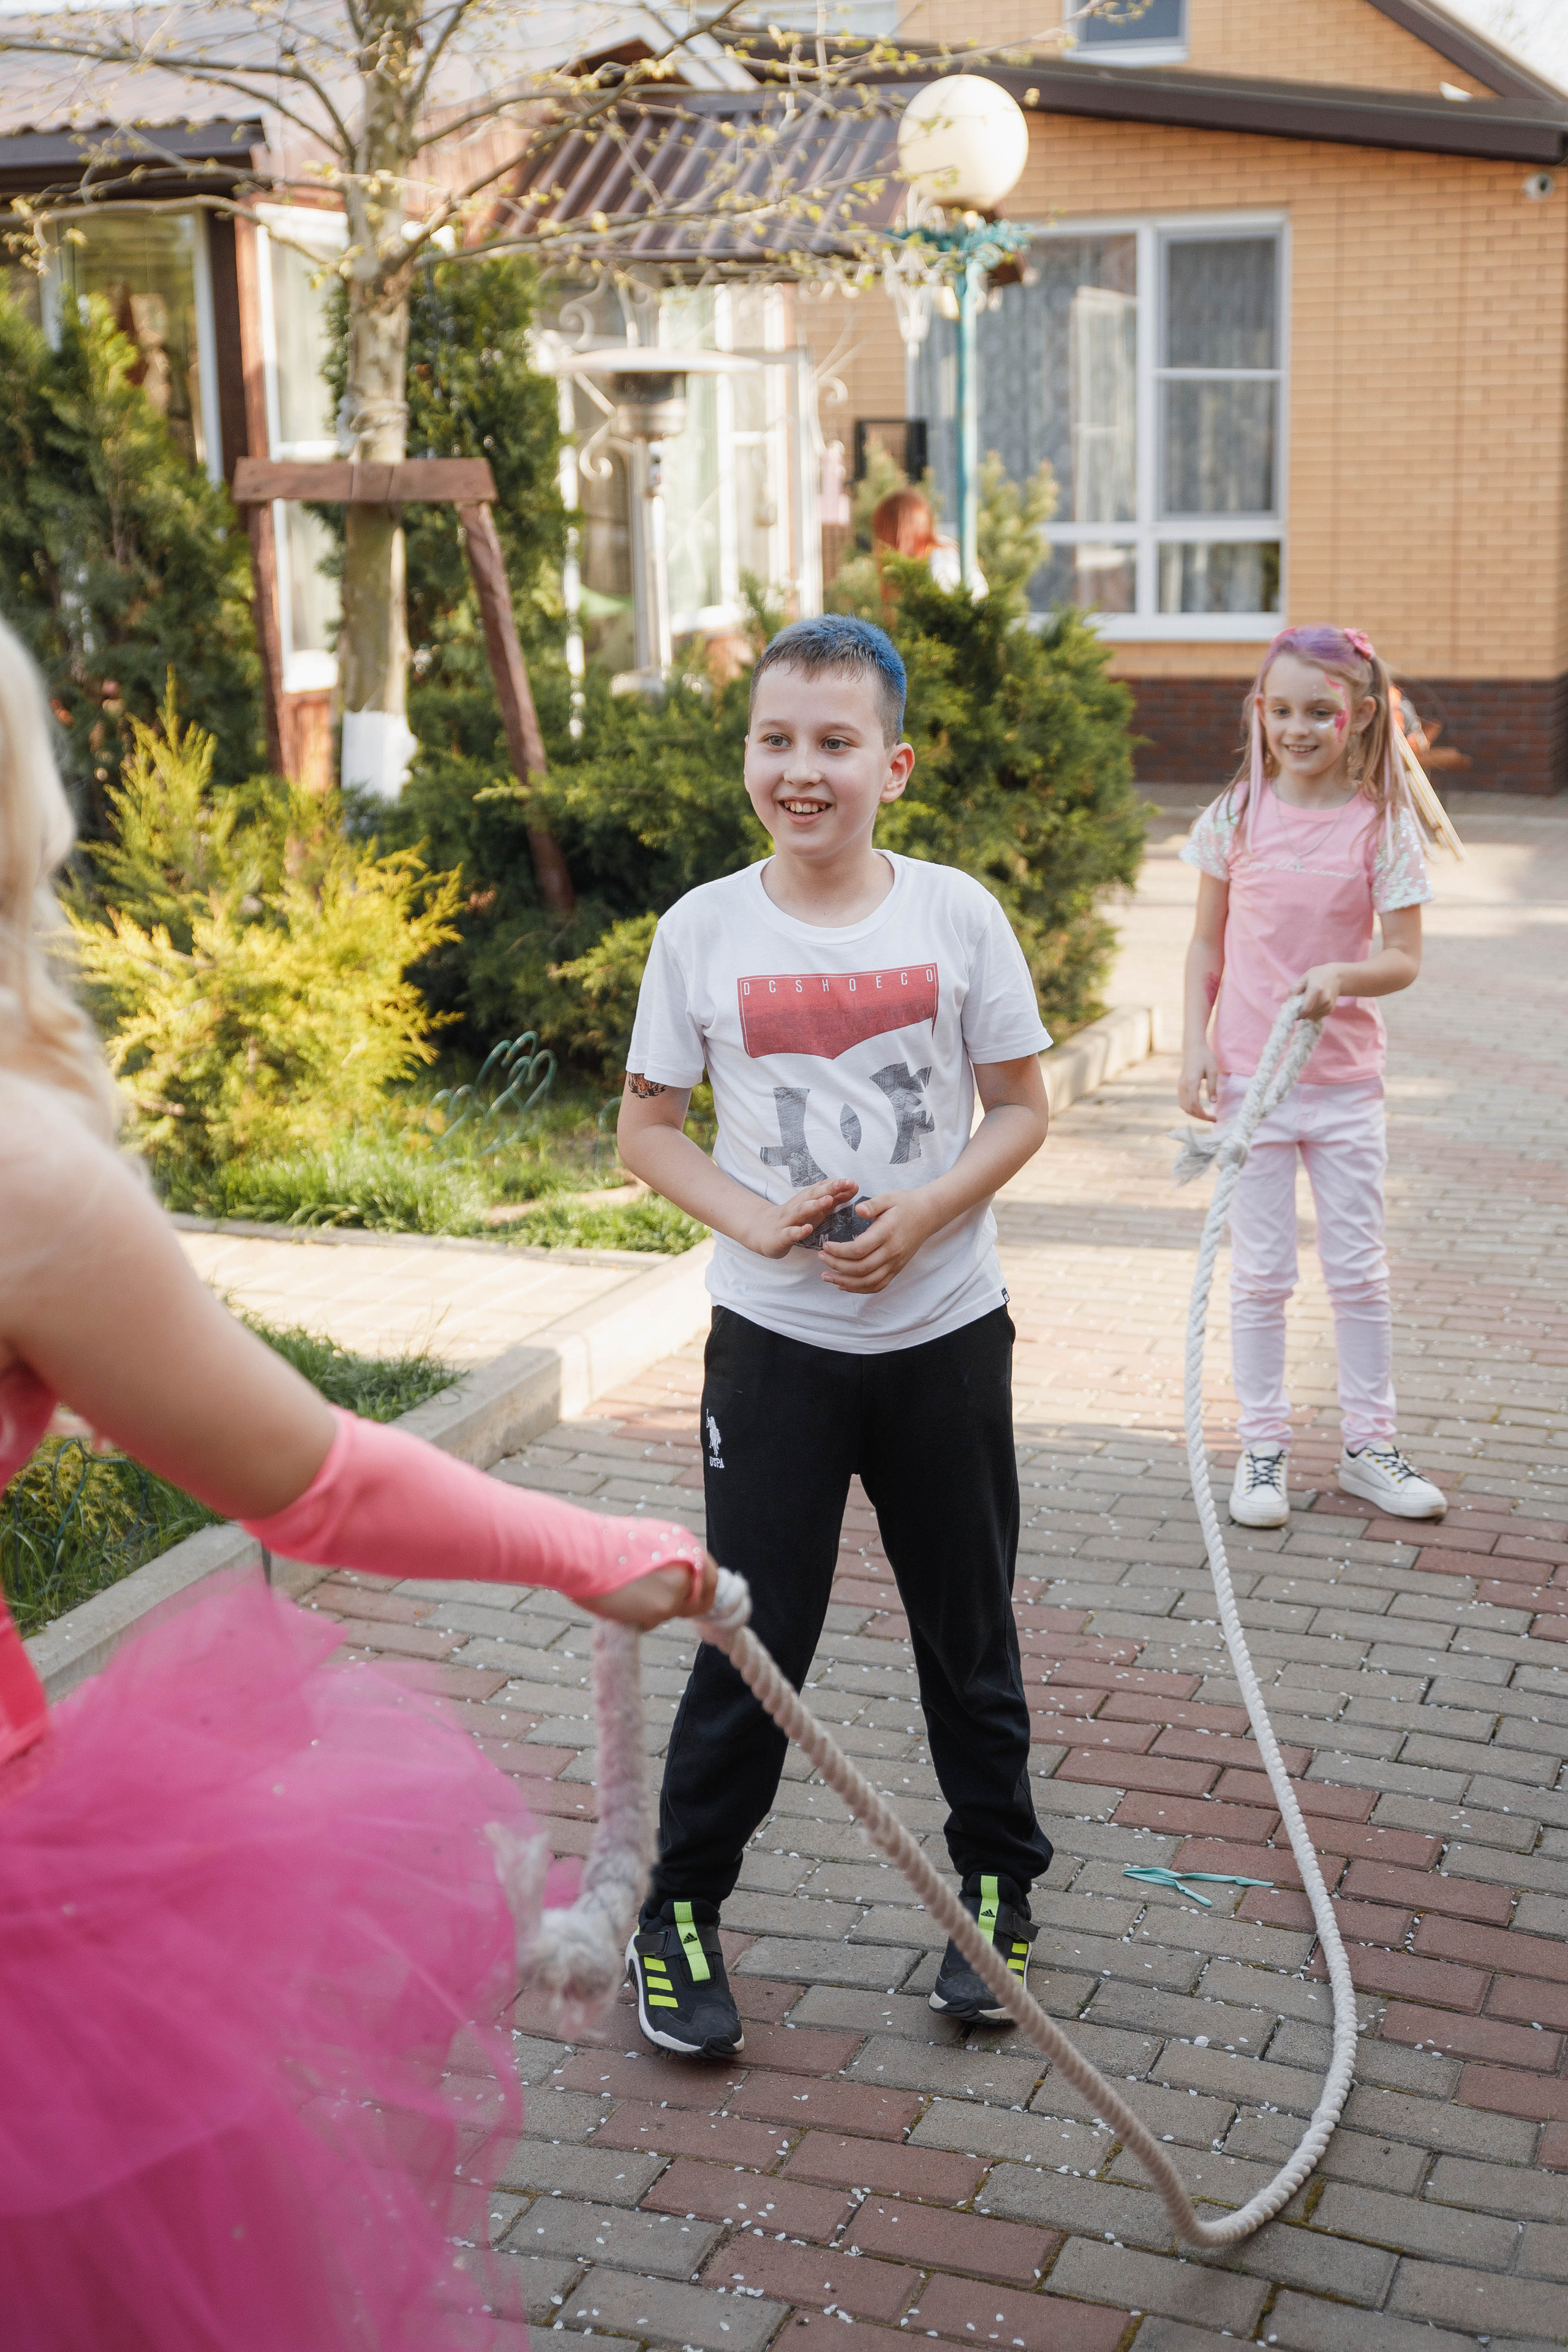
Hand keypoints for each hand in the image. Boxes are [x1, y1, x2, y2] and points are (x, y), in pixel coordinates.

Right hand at [583, 1550, 719, 1629]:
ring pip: (671, 1612)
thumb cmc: (602, 1545)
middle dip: (678, 1607)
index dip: (703, 1593)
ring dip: (653, 1610)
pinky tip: (621, 1604)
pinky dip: (639, 1619)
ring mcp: (678, 1587)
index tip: (695, 1605)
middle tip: (655, 1607)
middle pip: (695, 1600)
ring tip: (626, 1595)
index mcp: (685, 1542)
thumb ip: (665, 1559)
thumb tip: (673, 1581)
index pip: (711, 1577)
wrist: (581, 1551)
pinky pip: (654, 1621)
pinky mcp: (663, 1607)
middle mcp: (689, 1564)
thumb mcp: (644, 1542)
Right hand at [745, 1177, 857, 1259]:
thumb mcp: (814, 1208)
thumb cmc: (793, 1219)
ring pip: (800, 1210)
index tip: (852, 1182)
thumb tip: (853, 1187)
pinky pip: (789, 1233)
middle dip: (829, 1188)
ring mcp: (787, 1220)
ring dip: (814, 1205)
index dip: (837, 1185)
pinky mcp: (780, 1236)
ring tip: (828, 1200)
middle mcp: (797, 1206)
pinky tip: (807, 1229)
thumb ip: (834, 1199)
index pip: (821, 1188)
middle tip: (845, 1183)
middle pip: (812, 1195)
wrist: (760, 1230)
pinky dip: (798, 1231)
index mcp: (806, 1200)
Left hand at [818, 1191, 938, 1293]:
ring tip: (826, 1276)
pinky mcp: (897, 1269)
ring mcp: (895, 1263)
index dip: (838, 1251)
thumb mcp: (888, 1198)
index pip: (858, 1249)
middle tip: (821, 1258)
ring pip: (868, 1281)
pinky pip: (878, 1285)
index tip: (825, 1246)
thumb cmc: (904, 1204)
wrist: (928, 1214)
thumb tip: (857, 1209)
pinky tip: (844, 1285)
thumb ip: (872, 1204)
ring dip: (845, 1282)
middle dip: (836, 1265)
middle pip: (860, 1268)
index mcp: (886, 1233)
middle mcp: (891, 1252)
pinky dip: (860, 1289)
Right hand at [1177, 1050, 1220, 1123]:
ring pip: (1184, 1107)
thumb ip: (1212, 1087)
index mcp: (1191, 1082)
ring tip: (1206, 1116)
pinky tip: (1199, 1109)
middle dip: (1200, 1117)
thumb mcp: (1213, 1070)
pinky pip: (1182, 1102)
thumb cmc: (1205, 1057)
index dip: (1203, 1115)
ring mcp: (1180, 1086)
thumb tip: (1213, 1102)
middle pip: (1188, 1108)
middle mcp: (1183, 1086)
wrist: (1193, 1048)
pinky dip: (1190, 1109)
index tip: (1214, 1118)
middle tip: (1212, 1119)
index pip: (1195, 1104)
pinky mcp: (1180, 1086)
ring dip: (1194, 1114)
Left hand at [1296, 964, 1342, 1021]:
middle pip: (1308, 1014)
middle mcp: (1324, 999)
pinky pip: (1317, 1016)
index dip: (1297, 1014)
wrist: (1335, 977)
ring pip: (1312, 1017)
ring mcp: (1328, 1005)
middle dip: (1301, 1013)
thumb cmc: (1317, 976)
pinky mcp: (1331, 1009)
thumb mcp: (1303, 978)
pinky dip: (1313, 1013)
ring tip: (1308, 1001)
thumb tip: (1288, 1005)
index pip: (1305, 1010)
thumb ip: (1294, 991)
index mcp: (1316, 989)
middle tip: (1299, 1005)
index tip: (1293, 1012)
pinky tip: (1314, 1003)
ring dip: (1307, 1013)